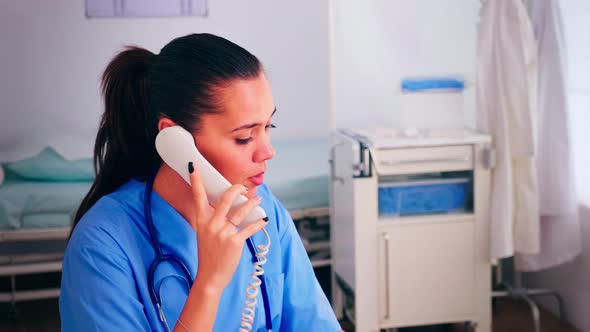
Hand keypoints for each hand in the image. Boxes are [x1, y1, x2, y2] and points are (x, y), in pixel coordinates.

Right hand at [187, 162, 267, 292]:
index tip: (194, 167)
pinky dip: (259, 223)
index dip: (196, 181)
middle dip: (236, 189)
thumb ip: (212, 219)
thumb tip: (228, 205)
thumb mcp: (205, 234)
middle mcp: (212, 225)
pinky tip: (264, 219)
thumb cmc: (209, 254)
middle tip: (243, 187)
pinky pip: (250, 228)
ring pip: (241, 211)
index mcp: (202, 221)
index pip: (198, 197)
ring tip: (258, 200)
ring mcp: (223, 233)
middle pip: (225, 199)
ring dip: (252, 204)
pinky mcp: (235, 242)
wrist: (210, 277)